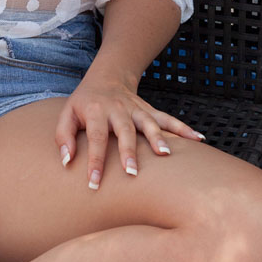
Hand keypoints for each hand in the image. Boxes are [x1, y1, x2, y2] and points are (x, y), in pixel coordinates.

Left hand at [54, 69, 203, 188]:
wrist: (106, 77)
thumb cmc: (84, 103)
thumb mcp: (67, 115)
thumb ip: (63, 137)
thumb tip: (67, 162)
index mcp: (95, 111)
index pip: (96, 138)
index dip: (95, 161)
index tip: (94, 183)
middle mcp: (117, 109)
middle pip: (124, 130)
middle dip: (129, 151)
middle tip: (132, 172)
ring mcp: (136, 109)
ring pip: (149, 123)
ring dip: (157, 138)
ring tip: (166, 155)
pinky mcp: (148, 110)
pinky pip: (167, 119)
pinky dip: (182, 128)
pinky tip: (198, 139)